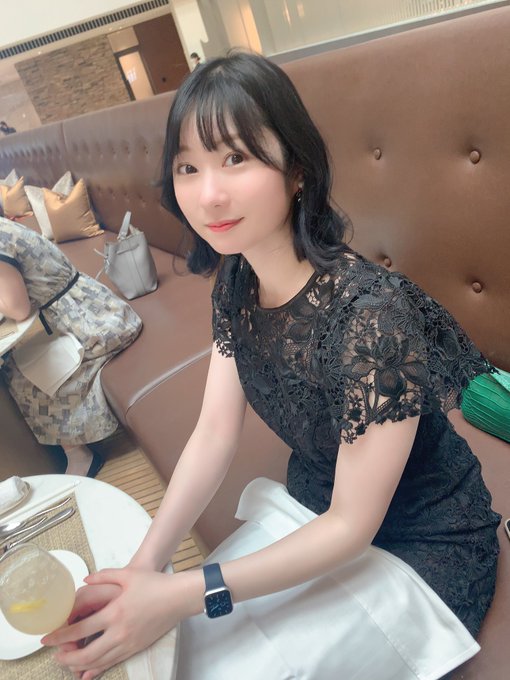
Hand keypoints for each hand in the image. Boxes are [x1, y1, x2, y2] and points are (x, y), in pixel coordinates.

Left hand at [42, 567, 198, 679]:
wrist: (178, 598)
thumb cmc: (154, 584)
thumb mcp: (127, 574)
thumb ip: (103, 576)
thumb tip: (84, 579)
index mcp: (114, 612)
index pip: (81, 630)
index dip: (61, 636)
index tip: (48, 638)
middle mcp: (119, 632)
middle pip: (86, 653)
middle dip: (67, 657)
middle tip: (55, 656)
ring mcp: (128, 643)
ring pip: (99, 661)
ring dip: (79, 665)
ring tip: (67, 664)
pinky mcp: (136, 648)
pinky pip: (112, 662)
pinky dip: (97, 669)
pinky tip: (88, 672)